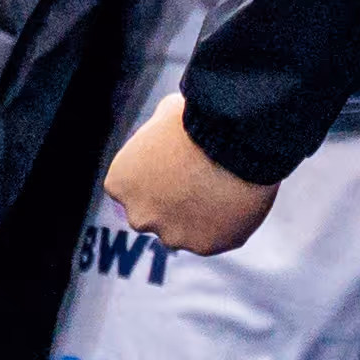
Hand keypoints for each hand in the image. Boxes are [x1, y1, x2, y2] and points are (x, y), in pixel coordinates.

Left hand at [102, 95, 278, 256]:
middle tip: (203, 184)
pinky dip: (227, 226)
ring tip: (226, 191)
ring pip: (184, 232)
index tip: (180, 168)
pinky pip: (216, 239)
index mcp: (119, 182)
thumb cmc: (199, 119)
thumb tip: (172, 121)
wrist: (233, 140)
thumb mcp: (168, 113)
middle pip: (154, 216)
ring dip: (199, 219)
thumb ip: (160, 129)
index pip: (133, 189)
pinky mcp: (205, 246)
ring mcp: (172, 234)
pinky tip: (241, 202)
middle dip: (173, 205)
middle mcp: (139, 215)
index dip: (158, 179)